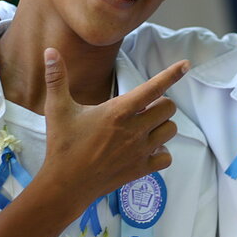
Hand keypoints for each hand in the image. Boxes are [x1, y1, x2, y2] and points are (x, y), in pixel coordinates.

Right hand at [39, 47, 187, 202]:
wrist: (64, 185)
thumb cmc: (62, 145)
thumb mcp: (57, 109)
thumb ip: (56, 78)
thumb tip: (50, 51)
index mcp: (119, 111)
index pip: (154, 88)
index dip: (172, 74)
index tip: (186, 65)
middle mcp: (134, 130)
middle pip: (169, 108)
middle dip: (161, 104)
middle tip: (144, 109)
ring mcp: (140, 151)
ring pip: (171, 130)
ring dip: (162, 126)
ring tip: (145, 127)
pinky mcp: (141, 169)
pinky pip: (167, 157)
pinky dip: (162, 152)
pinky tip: (148, 149)